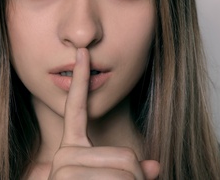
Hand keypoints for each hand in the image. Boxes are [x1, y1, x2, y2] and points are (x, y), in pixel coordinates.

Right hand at [48, 48, 159, 178]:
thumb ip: (131, 170)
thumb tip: (155, 166)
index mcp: (71, 149)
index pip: (77, 108)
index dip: (81, 80)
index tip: (83, 52)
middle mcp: (63, 155)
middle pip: (125, 155)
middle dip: (134, 176)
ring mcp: (63, 167)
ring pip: (126, 169)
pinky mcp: (64, 177)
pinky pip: (118, 178)